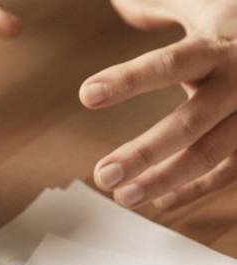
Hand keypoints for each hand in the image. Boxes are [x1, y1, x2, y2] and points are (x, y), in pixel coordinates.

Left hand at [79, 0, 236, 209]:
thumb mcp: (204, 3)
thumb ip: (157, 4)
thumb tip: (115, 1)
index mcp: (218, 45)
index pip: (169, 63)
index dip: (128, 80)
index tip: (87, 95)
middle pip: (190, 122)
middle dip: (145, 153)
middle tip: (103, 175)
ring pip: (213, 154)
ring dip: (166, 180)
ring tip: (124, 196)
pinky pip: (232, 169)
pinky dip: (197, 187)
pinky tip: (160, 200)